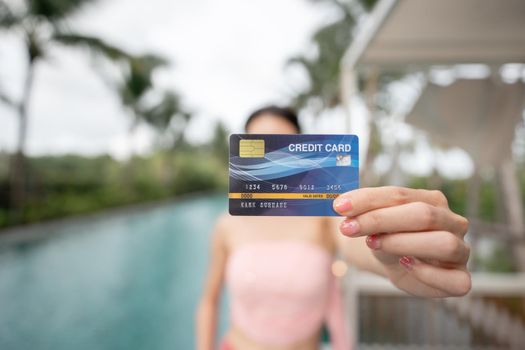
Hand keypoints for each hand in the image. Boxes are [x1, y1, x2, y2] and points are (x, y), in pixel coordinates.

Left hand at [333, 186, 470, 296]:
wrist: (399, 265)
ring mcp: (461, 250)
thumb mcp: (374, 223)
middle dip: (380, 220)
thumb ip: (366, 212)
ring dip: (403, 243)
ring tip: (375, 244)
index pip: (400, 194)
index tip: (340, 206)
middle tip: (349, 228)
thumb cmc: (389, 238)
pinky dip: (428, 273)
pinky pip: (456, 279)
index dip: (368, 200)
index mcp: (432, 200)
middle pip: (423, 215)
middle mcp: (452, 221)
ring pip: (443, 243)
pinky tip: (405, 265)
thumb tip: (343, 205)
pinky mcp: (460, 278)